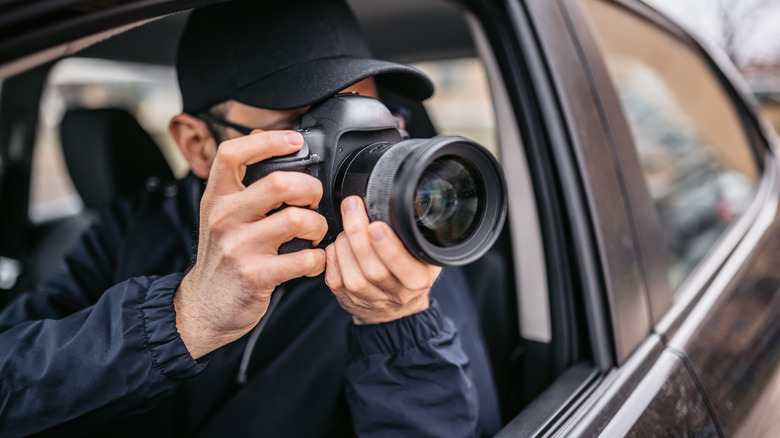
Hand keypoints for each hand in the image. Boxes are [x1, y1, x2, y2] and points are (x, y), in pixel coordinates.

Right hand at [175, 131, 327, 358]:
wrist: (204, 306)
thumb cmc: (221, 257)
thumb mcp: (220, 213)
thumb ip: (240, 180)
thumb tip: (261, 136)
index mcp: (216, 198)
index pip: (233, 153)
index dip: (269, 140)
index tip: (294, 141)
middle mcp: (225, 218)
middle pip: (280, 183)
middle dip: (310, 189)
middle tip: (314, 201)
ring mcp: (240, 247)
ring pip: (298, 220)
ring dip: (319, 226)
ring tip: (315, 233)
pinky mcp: (257, 275)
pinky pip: (305, 259)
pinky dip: (319, 258)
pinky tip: (313, 259)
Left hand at [325, 196, 440, 324]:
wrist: (395, 306)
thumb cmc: (408, 270)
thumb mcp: (422, 253)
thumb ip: (411, 235)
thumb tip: (391, 202)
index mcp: (419, 279)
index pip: (405, 267)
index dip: (389, 248)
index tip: (377, 225)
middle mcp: (397, 294)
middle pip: (374, 270)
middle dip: (359, 234)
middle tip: (353, 207)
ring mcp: (371, 300)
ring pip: (353, 277)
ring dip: (345, 245)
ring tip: (347, 226)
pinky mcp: (348, 300)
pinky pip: (335, 279)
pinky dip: (333, 255)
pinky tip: (339, 243)